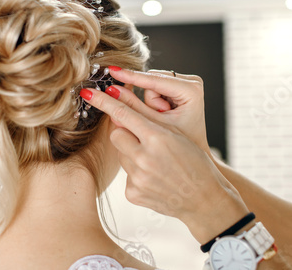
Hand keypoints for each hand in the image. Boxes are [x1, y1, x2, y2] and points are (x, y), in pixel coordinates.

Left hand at [79, 68, 248, 242]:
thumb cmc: (194, 162)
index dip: (104, 101)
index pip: (123, 114)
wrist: (204, 199)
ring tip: (155, 162)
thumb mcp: (177, 135)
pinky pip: (125, 176)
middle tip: (141, 138)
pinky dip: (136, 174)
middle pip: (116, 135)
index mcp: (158, 138)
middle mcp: (145, 158)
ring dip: (132, 154)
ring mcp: (138, 178)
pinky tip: (154, 178)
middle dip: (124, 133)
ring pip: (120, 155)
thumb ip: (148, 120)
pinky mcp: (133, 194)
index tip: (87, 93)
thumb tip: (120, 107)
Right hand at [107, 68, 211, 157]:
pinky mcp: (180, 86)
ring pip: (152, 83)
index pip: (155, 80)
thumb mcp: (153, 125)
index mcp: (191, 90)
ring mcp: (187, 82)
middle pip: (153, 80)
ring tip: (163, 118)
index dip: (132, 77)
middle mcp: (191, 82)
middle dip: (148, 100)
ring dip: (150, 101)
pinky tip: (163, 113)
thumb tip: (111, 90)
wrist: (191, 154)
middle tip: (158, 116)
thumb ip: (132, 107)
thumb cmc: (176, 144)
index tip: (113, 72)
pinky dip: (153, 100)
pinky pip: (155, 87)